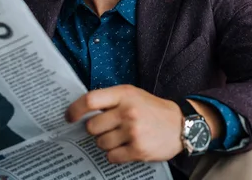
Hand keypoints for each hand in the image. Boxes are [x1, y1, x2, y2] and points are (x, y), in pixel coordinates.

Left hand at [65, 85, 183, 163]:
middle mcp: (128, 112)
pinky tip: (125, 148)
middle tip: (106, 129)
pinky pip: (112, 157)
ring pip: (101, 144)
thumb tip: (82, 111)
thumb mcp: (133, 95)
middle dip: (95, 131)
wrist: (181, 125)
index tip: (69, 117)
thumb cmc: (152, 109)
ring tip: (120, 138)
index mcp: (124, 94)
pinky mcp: (138, 150)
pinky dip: (114, 155)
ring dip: (106, 144)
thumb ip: (111, 100)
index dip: (75, 110)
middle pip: (92, 127)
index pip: (90, 100)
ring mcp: (133, 132)